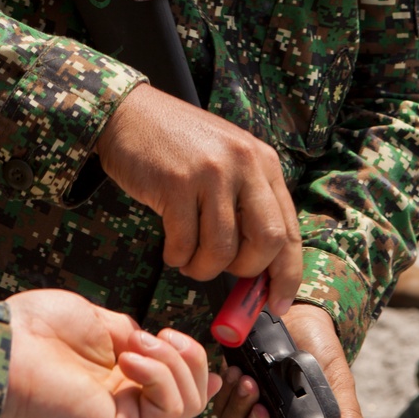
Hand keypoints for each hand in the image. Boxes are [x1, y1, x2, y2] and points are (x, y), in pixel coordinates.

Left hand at [0, 288, 220, 417]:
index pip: (176, 387)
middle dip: (189, 356)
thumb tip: (164, 343)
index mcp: (120, 378)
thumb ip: (136, 336)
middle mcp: (125, 404)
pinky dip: (159, 375)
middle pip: (193, 395)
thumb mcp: (99, 321)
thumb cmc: (36, 331)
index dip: (199, 370)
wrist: (5, 348)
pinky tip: (129, 358)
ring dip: (173, 362)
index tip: (208, 355)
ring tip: (136, 344)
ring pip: (188, 403)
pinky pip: (167, 408)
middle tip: (157, 334)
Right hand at [96, 84, 301, 311]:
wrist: (130, 113)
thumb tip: (259, 270)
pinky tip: (171, 248)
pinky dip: (177, 257)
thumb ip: (247, 204)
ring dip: (203, 268)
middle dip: (245, 272)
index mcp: (263, 162)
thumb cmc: (178, 145)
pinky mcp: (176, 184)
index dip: (286, 275)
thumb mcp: (227, 162)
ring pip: (222, 250)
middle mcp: (244, 164)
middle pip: (266, 242)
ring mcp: (211, 173)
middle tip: (224, 272)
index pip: (289, 230)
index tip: (278, 304)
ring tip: (189, 260)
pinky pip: (185, 244)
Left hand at [211, 303, 368, 417]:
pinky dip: (225, 393)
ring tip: (249, 384)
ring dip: (237, 411)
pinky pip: (219, 406)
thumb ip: (345, 414)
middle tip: (262, 411)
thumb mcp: (337, 382)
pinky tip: (236, 373)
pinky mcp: (231, 396)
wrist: (300, 319)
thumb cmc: (321, 355)